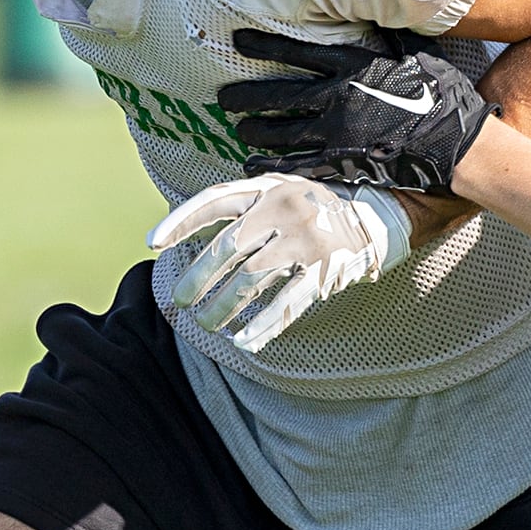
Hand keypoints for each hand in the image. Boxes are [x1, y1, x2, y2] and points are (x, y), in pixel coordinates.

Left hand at [147, 174, 409, 351]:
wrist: (377, 218)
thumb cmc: (317, 208)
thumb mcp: (283, 190)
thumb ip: (246, 205)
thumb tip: (192, 233)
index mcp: (269, 187)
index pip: (214, 201)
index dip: (181, 221)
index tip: (153, 243)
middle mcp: (284, 209)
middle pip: (226, 249)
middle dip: (198, 279)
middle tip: (182, 301)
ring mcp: (306, 240)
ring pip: (250, 281)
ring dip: (223, 308)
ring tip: (207, 325)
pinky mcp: (325, 269)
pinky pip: (286, 305)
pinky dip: (262, 327)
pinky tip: (244, 342)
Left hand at [217, 28, 498, 194]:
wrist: (458, 144)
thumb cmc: (443, 95)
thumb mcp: (418, 54)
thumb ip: (390, 37)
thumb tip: (379, 8)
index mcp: (355, 66)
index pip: (298, 52)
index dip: (265, 44)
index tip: (238, 40)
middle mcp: (339, 97)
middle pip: (279, 94)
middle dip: (246, 95)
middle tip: (222, 97)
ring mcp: (338, 133)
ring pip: (281, 130)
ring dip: (254, 129)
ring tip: (236, 128)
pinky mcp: (343, 163)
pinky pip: (297, 164)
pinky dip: (271, 164)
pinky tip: (252, 164)